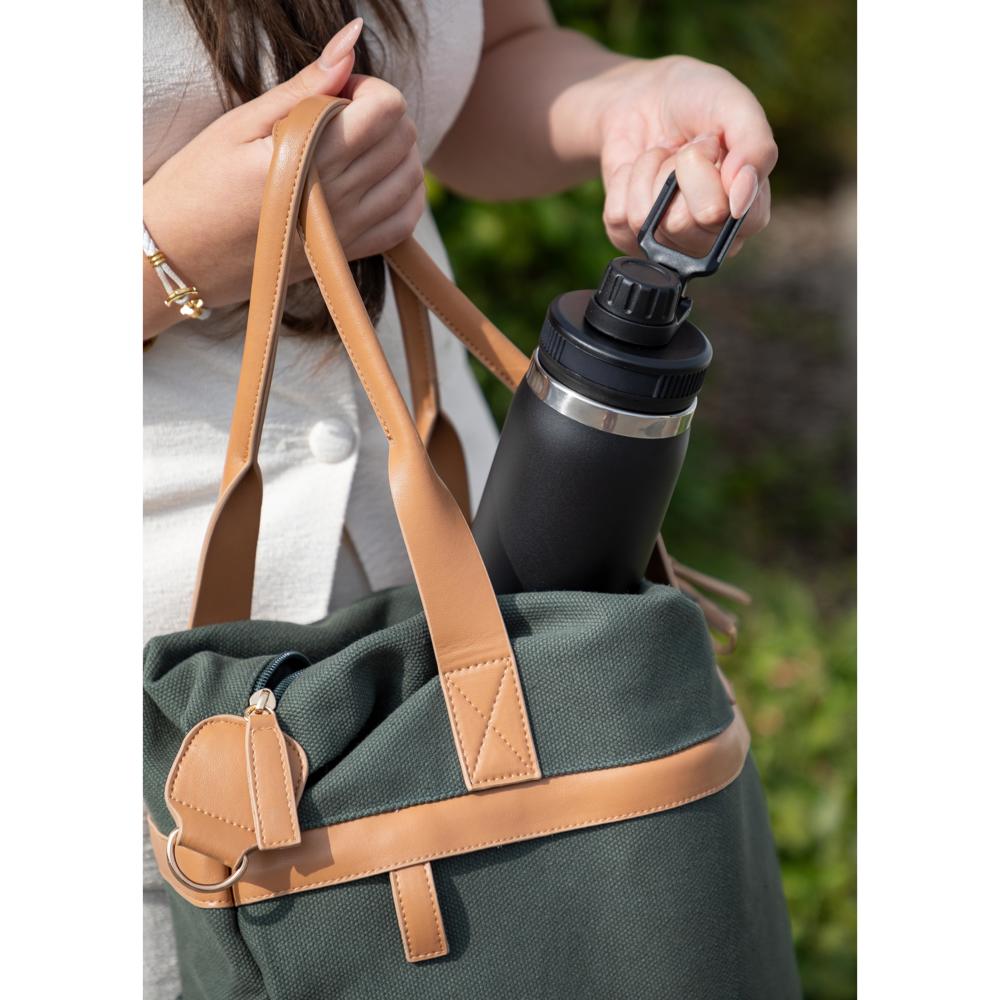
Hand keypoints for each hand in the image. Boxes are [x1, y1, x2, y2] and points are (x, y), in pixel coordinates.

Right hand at [143, 18, 424, 329]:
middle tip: (343, 116)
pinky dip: (402, 195)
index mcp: (310, 158)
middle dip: (382, 115)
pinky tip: (375, 180)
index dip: (368, 88)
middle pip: (403, 140)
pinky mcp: (347, 256)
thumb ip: (306, 84)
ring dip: (395, 153)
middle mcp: (338, 200)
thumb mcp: (243, 122)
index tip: (337, 92)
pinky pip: (404, 223)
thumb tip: (352, 40)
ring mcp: (347, 234)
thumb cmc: (200, 183)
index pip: (386, 109)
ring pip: (410, 180)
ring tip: (354, 147)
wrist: (181, 257)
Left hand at [597, 55, 777, 258]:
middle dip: (674, 172)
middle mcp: (712, 236)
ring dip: (648, 172)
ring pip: (645, 221)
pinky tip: (640, 170)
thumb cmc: (700, 101)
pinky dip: (623, 182)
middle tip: (683, 151)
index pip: (721, 215)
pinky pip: (618, 219)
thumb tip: (739, 204)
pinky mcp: (632, 238)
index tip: (711, 144)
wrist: (647, 97)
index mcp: (748, 211)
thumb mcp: (736, 106)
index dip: (706, 174)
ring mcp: (670, 242)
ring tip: (663, 156)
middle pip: (680, 224)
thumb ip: (755, 150)